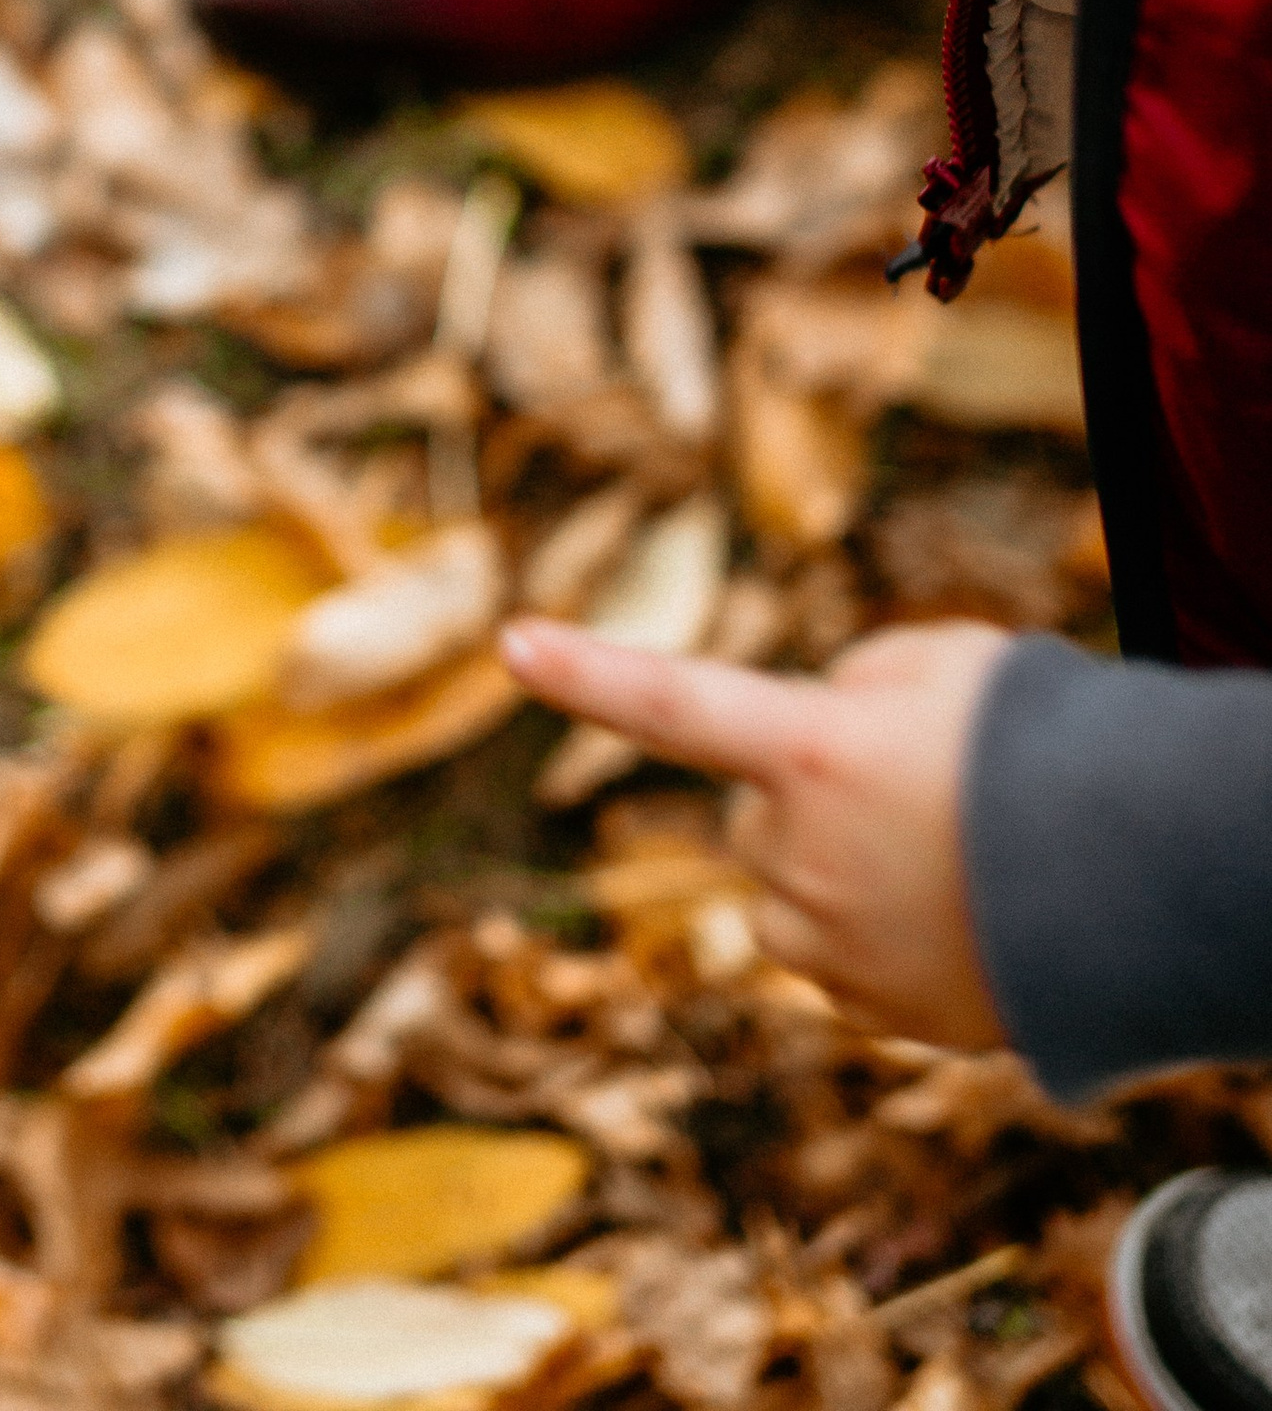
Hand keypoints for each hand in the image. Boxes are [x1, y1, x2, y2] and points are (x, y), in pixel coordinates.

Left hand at [500, 612, 1008, 1047]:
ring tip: (946, 860)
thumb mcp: (939, 665)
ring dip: (835, 872)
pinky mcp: (868, 1012)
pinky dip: (872, 938)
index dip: (589, 671)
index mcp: (811, 748)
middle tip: (917, 791)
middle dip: (804, 800)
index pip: (673, 701)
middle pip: (754, 815)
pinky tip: (949, 918)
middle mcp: (802, 852)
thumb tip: (810, 736)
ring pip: (787, 893)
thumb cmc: (1042, 747)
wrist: (1144, 882)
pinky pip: (833, 960)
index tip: (512, 643)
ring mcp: (832, 942)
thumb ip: (847, 686)